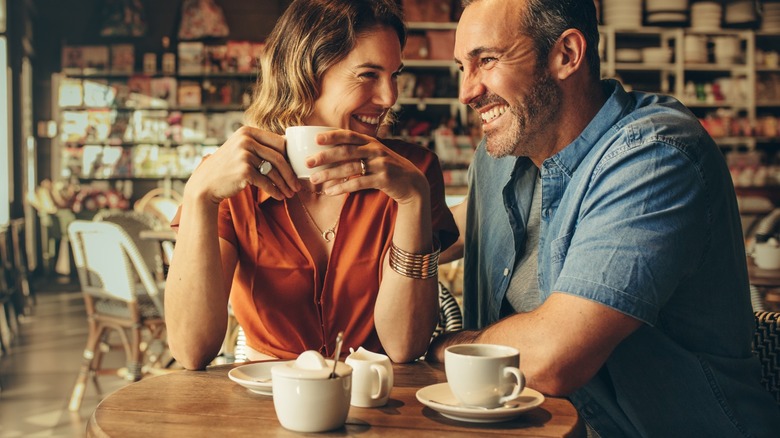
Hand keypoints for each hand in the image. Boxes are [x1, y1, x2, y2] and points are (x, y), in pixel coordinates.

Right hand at [185, 126, 300, 203]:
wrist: (206, 183)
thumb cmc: (228, 167)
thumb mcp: (241, 149)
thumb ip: (260, 145)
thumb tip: (288, 145)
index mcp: (248, 131)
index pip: (279, 143)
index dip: (291, 158)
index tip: (296, 170)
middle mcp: (246, 140)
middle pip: (279, 157)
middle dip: (291, 174)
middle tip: (297, 186)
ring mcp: (244, 155)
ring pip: (274, 172)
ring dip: (285, 185)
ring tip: (290, 194)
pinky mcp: (244, 171)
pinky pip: (266, 182)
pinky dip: (275, 191)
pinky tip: (280, 197)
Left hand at [306, 130, 427, 204]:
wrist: (412, 182)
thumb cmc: (387, 168)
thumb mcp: (375, 155)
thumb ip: (358, 151)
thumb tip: (329, 154)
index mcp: (371, 142)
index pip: (349, 135)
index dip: (333, 136)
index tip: (316, 138)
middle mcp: (375, 150)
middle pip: (346, 151)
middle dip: (325, 156)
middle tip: (308, 162)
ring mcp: (380, 164)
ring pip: (350, 168)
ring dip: (330, 174)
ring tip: (314, 180)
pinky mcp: (383, 179)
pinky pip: (358, 183)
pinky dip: (342, 187)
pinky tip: (330, 191)